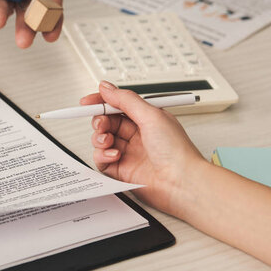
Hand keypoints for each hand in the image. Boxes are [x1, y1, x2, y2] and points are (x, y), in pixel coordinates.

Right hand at [80, 81, 206, 217]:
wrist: (182, 183)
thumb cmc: (177, 151)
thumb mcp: (151, 115)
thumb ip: (126, 100)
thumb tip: (106, 88)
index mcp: (146, 118)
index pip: (118, 105)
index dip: (102, 102)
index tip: (87, 102)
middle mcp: (137, 134)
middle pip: (107, 122)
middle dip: (100, 120)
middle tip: (101, 123)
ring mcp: (128, 152)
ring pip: (102, 139)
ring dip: (100, 138)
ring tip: (108, 141)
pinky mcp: (121, 169)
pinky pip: (101, 159)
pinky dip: (103, 155)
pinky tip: (114, 155)